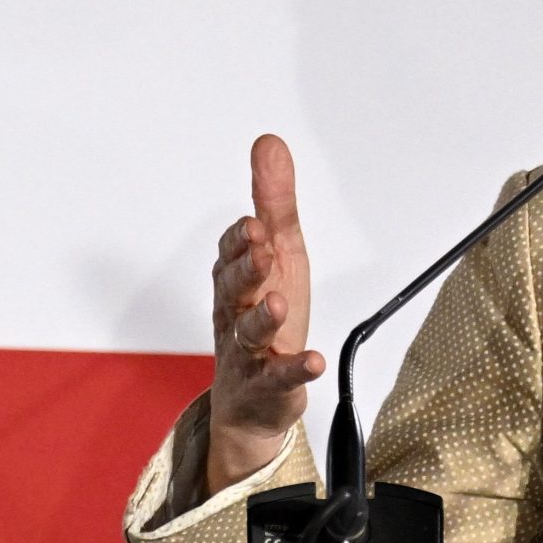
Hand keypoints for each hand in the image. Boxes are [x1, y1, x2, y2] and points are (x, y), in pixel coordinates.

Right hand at [206, 133, 323, 490]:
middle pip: (233, 289)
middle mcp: (235, 313)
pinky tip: (312, 361)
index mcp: (235, 280)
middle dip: (246, 268)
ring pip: (249, 333)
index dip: (240, 241)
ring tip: (278, 304)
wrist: (253, 399)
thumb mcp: (278, 254)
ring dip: (262, 317)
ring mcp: (250, 353)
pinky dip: (295, 370)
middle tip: (262, 249)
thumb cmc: (266, 315)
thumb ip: (273, 203)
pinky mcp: (270, 386)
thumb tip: (269, 143)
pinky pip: (279, 378)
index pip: (230, 254)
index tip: (254, 225)